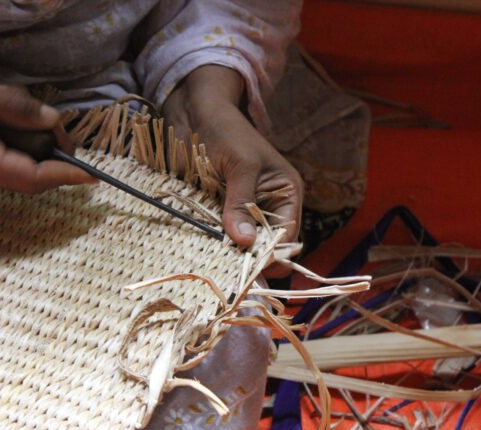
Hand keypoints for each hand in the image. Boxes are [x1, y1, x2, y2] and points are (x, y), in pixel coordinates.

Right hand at [0, 57, 91, 192]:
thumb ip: (19, 108)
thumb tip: (54, 123)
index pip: (33, 178)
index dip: (66, 176)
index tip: (93, 176)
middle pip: (33, 174)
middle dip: (52, 151)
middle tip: (55, 124)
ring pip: (25, 163)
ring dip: (36, 141)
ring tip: (28, 113)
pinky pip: (13, 153)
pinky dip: (23, 137)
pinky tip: (14, 115)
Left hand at [162, 66, 302, 255]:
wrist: (194, 113)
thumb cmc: (227, 130)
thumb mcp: (241, 165)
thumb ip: (242, 202)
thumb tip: (246, 242)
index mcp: (286, 194)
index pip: (286, 236)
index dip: (271, 253)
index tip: (250, 263)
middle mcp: (267, 206)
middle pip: (264, 246)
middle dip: (248, 256)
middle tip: (228, 263)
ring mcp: (241, 211)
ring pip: (239, 244)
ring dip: (226, 251)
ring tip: (212, 257)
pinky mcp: (218, 212)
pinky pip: (217, 235)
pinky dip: (210, 242)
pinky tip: (199, 246)